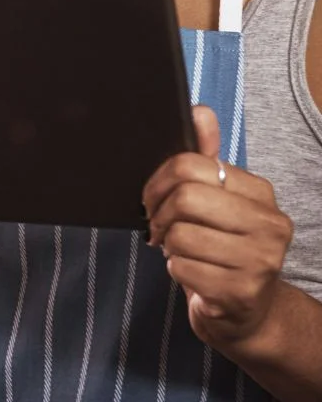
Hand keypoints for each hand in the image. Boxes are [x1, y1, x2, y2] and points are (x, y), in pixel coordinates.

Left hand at [142, 105, 293, 349]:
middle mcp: (270, 224)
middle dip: (159, 213)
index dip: (158, 180)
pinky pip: (182, 268)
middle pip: (184, 198)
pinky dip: (176, 270)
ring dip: (169, 245)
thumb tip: (199, 111)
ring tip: (181, 251)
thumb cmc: (223, 245)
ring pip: (180, 235)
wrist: (246, 311)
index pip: (191, 164)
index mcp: (260, 192)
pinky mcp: (242, 293)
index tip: (152, 197)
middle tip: (158, 227)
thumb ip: (205, 157)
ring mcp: (261, 261)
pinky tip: (192, 273)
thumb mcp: (216, 199)